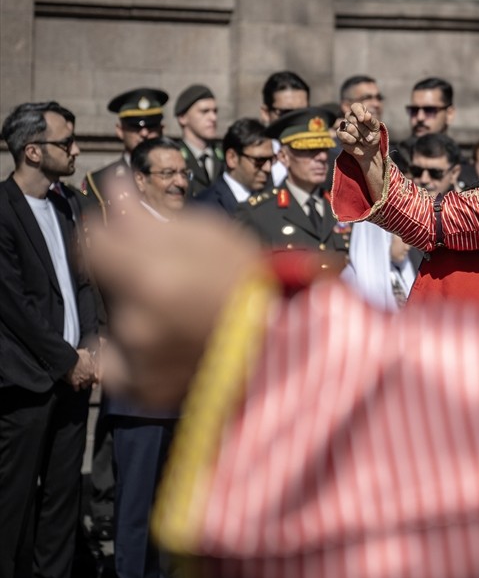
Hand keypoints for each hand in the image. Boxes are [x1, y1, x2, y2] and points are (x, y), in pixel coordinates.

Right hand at [68, 348, 96, 389]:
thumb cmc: (79, 356)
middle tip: (85, 381)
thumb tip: (90, 356)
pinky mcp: (75, 382)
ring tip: (80, 384)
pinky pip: (76, 388)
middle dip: (88, 381)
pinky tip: (75, 388)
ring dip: (82, 385)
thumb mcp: (87, 354)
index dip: (95, 380)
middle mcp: (89, 376)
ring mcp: (82, 380)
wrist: (71, 360)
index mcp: (93, 370)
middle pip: (90, 382)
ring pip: (84, 386)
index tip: (94, 381)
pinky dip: (76, 388)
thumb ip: (89, 358)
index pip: (97, 378)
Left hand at [85, 207, 262, 410]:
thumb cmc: (253, 281)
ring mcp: (138, 362)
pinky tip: (157, 344)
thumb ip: (150, 216)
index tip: (127, 232)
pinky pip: (116, 366)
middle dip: (132, 275)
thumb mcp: (209, 233)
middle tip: (175, 276)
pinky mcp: (145, 390)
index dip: (108, 232)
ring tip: (180, 313)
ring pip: (116, 322)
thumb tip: (112, 187)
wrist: (288, 341)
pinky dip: (128, 355)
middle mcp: (135, 323)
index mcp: (149, 278)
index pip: (92, 243)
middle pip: (110, 283)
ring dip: (137, 313)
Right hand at [336, 102, 382, 168]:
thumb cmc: (373, 137)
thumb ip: (371, 121)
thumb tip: (366, 115)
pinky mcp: (340, 133)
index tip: (362, 119)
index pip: (356, 107)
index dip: (358, 112)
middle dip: (363, 130)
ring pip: (349, 128)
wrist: (369, 150)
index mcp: (360, 112)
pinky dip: (351, 140)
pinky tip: (354, 142)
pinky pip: (343, 135)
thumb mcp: (376, 129)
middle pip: (353, 119)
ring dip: (359, 136)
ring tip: (362, 139)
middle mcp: (351, 117)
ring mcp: (344, 125)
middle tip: (368, 136)